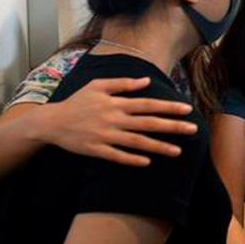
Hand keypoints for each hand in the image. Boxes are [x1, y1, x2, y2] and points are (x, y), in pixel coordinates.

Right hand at [39, 77, 196, 165]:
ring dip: (158, 146)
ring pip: (136, 142)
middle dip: (172, 126)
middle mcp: (114, 119)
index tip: (187, 109)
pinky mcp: (96, 150)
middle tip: (192, 130)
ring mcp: (105, 135)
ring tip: (178, 151)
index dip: (168, 106)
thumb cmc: (77, 102)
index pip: (148, 104)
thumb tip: (146, 81)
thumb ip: (123, 83)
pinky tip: (147, 162)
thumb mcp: (98, 86)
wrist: (52, 122)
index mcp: (116, 103)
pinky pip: (117, 156)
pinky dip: (131, 159)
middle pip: (147, 123)